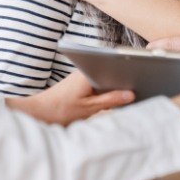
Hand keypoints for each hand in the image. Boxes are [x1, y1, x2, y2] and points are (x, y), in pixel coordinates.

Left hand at [6, 71, 134, 125]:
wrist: (38, 113)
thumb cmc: (60, 110)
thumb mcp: (89, 108)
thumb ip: (111, 100)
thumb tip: (131, 94)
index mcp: (90, 71)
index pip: (113, 66)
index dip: (128, 71)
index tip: (141, 76)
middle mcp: (87, 69)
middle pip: (111, 71)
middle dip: (123, 79)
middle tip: (137, 86)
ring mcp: (83, 74)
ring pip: (105, 77)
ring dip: (114, 85)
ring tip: (126, 95)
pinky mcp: (81, 81)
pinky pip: (99, 82)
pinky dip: (105, 89)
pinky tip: (111, 99)